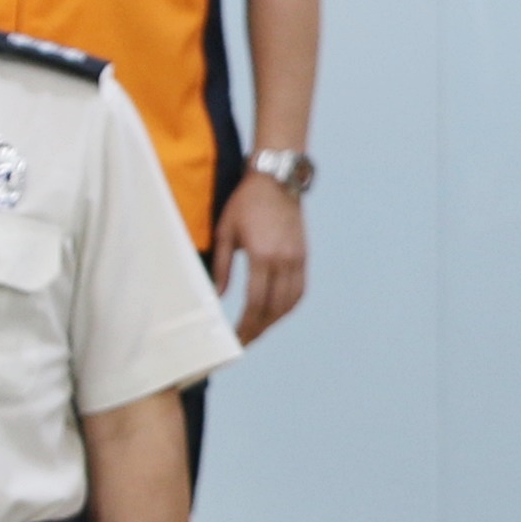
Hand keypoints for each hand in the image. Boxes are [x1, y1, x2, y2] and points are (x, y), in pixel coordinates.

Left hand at [211, 169, 309, 342]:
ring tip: (258, 329)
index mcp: (263, 255)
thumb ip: (221, 267)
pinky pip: (299, 290)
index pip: (256, 302)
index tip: (236, 338)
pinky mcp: (303, 256)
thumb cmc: (246, 202)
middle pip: (274, 308)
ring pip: (290, 302)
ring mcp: (298, 259)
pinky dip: (288, 306)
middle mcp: (284, 261)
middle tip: (245, 342)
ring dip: (274, 320)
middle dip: (259, 328)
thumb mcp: (226, 232)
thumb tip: (217, 296)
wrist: (277, 179)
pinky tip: (276, 312)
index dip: (246, 325)